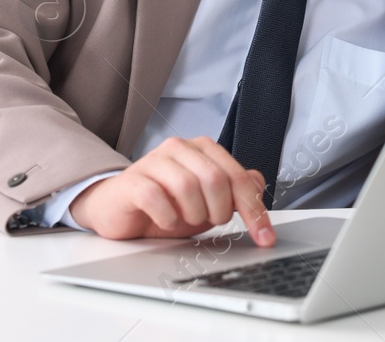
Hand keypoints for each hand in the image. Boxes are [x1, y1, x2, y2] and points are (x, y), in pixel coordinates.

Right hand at [68, 136, 275, 246]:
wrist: (120, 209)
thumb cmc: (165, 203)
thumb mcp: (208, 202)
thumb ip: (235, 191)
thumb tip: (257, 186)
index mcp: (203, 149)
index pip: (239, 176)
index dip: (254, 209)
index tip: (264, 236)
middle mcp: (180, 148)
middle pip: (215, 179)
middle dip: (218, 211)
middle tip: (208, 221)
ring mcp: (154, 161)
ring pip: (187, 187)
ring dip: (192, 214)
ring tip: (184, 220)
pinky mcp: (133, 180)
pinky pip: (156, 198)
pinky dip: (167, 217)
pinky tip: (165, 220)